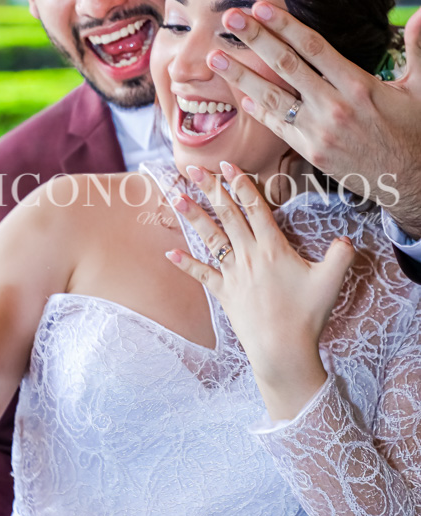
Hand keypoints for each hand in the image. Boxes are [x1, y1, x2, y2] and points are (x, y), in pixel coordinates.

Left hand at [166, 162, 354, 419]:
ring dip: (193, 217)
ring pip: (211, 239)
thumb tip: (346, 238)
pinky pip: (202, 275)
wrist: (283, 350)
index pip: (255, 208)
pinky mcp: (224, 294)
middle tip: (193, 169)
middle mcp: (249, 256)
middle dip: (210, 190)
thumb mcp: (331, 282)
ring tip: (176, 197)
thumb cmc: (307, 316)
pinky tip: (169, 253)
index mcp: (273, 248)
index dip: (241, 185)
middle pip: (228, 215)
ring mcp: (234, 274)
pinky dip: (186, 264)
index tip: (227, 165)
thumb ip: (340, 255)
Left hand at [207, 3, 420, 237]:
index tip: (260, 7)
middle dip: (254, 40)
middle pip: (286, 66)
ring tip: (214, 57)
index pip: (313, 47)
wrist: (410, 180)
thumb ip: (419, 48)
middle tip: (228, 18)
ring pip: (272, 98)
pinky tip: (240, 95)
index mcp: (359, 85)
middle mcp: (335, 106)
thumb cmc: (413, 131)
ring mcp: (319, 131)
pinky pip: (278, 128)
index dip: (284, 25)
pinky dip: (259, 111)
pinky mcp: (311, 153)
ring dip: (240, 76)